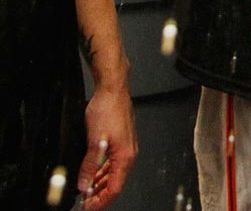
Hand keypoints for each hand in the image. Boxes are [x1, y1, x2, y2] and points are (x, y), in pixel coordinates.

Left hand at [78, 84, 136, 209]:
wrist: (113, 90)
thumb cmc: (108, 109)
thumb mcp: (94, 141)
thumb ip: (90, 165)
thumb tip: (85, 185)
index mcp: (125, 156)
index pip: (115, 188)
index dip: (101, 202)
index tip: (88, 208)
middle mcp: (129, 153)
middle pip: (116, 184)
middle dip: (100, 196)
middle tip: (85, 203)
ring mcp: (126, 147)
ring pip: (114, 175)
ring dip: (100, 185)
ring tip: (86, 192)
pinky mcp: (121, 142)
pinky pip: (113, 164)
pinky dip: (103, 173)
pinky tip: (93, 175)